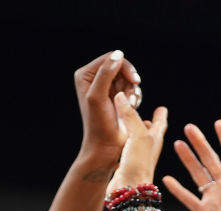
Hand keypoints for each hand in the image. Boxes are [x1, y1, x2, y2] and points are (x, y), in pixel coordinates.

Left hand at [75, 50, 142, 170]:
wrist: (106, 146)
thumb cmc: (99, 124)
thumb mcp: (98, 96)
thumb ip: (105, 74)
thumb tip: (118, 55)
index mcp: (85, 75)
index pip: (111, 58)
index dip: (125, 67)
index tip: (135, 81)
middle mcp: (94, 79)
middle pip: (121, 66)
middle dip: (130, 81)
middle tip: (131, 97)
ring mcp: (106, 87)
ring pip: (128, 77)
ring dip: (133, 91)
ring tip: (130, 105)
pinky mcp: (117, 96)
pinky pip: (132, 87)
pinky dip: (135, 96)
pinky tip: (131, 107)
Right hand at [106, 94, 168, 194]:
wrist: (129, 189)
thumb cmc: (139, 164)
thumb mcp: (138, 134)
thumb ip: (130, 115)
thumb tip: (120, 96)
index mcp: (156, 138)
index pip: (160, 123)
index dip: (161, 115)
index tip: (162, 109)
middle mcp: (148, 148)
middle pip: (151, 132)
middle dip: (150, 123)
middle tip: (147, 117)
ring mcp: (138, 158)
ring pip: (138, 142)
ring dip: (135, 133)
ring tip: (130, 127)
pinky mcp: (127, 165)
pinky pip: (127, 151)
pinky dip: (125, 144)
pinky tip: (120, 144)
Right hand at [163, 120, 220, 210]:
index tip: (219, 123)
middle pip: (211, 160)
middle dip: (200, 144)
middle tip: (190, 127)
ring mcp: (213, 199)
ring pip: (198, 174)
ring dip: (188, 160)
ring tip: (178, 144)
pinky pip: (188, 198)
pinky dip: (178, 189)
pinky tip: (168, 178)